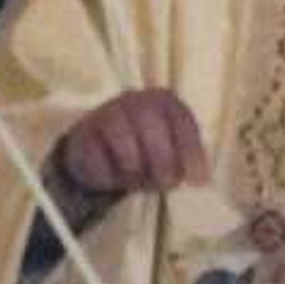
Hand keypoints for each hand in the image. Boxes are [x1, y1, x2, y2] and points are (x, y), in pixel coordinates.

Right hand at [48, 87, 210, 209]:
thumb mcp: (169, 154)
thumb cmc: (144, 152)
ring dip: (134, 167)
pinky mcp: (84, 134)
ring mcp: (108, 113)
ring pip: (123, 138)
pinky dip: (109, 174)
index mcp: (165, 102)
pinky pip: (99, 157)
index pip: (182, 121)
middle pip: (152, 124)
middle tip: (164, 183)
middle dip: (162, 158)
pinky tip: (112, 176)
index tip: (196, 179)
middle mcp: (136, 100)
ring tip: (135, 179)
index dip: (191, 151)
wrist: (99, 154)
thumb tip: (200, 180)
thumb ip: (184, 161)